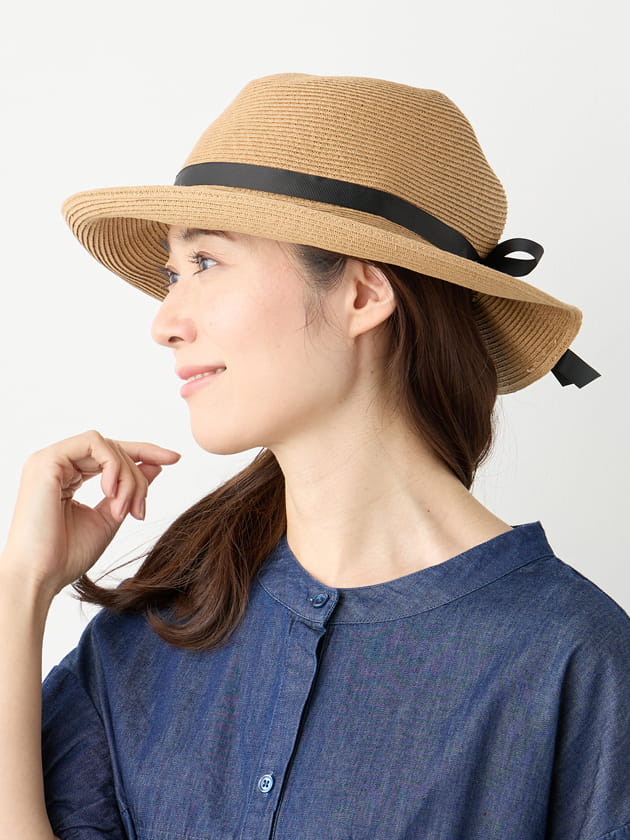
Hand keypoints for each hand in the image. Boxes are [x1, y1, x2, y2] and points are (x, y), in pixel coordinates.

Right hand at [1, 430, 180, 599]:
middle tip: (139, 510)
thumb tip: (156, 464)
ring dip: (127, 476)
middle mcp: (58, 464)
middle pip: (114, 450)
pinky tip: (111, 494)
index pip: (111, 454)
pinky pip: (94, 443)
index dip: (145, 453)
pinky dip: (112, 466)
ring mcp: (50, 460)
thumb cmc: (67, 555)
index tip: (175, 459)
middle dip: (137, 478)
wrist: (40, 576)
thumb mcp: (110, 517)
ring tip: (124, 509)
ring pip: (107, 446)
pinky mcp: (46, 461)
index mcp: (68, 476)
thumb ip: (130, 490)